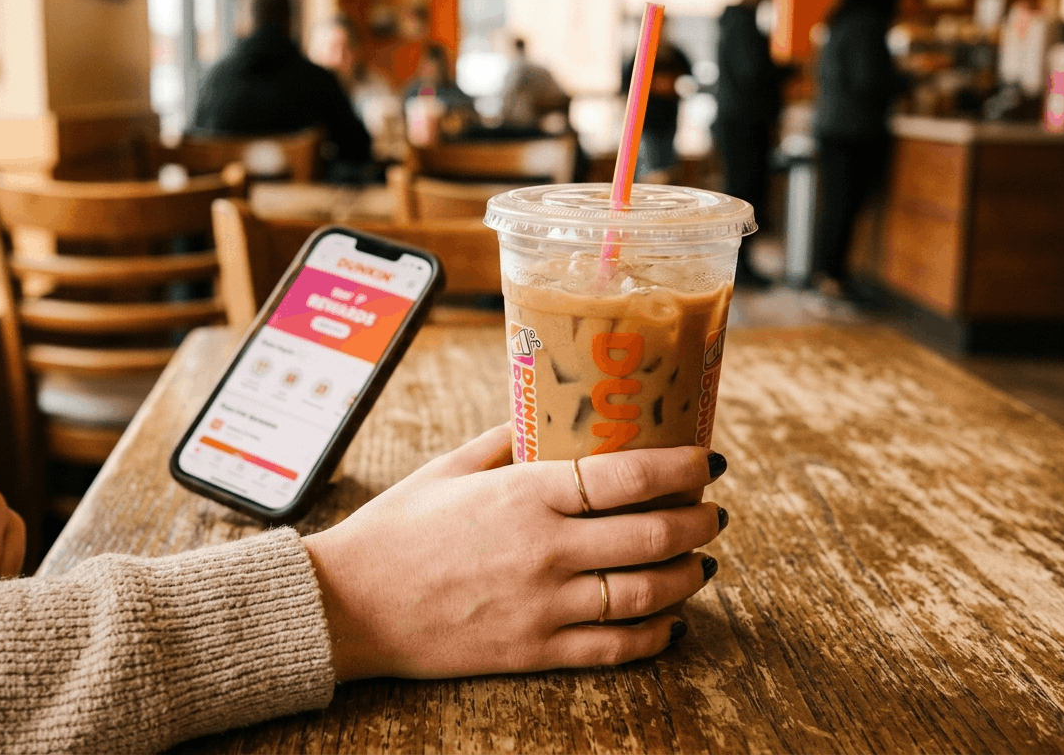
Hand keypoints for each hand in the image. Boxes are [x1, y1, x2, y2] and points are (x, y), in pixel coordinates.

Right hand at [303, 423, 727, 680]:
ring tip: (702, 563)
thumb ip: (506, 439)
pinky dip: (656, 636)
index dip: (682, 467)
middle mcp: (544, 549)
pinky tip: (671, 622)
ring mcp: (543, 605)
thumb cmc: (396, 529)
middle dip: (699, 522)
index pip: (629, 475)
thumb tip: (548, 412)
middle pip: (653, 535)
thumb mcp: (449, 467)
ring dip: (688, 577)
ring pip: (646, 594)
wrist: (350, 606)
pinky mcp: (534, 651)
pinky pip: (615, 649)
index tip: (708, 461)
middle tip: (713, 512)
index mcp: (525, 493)